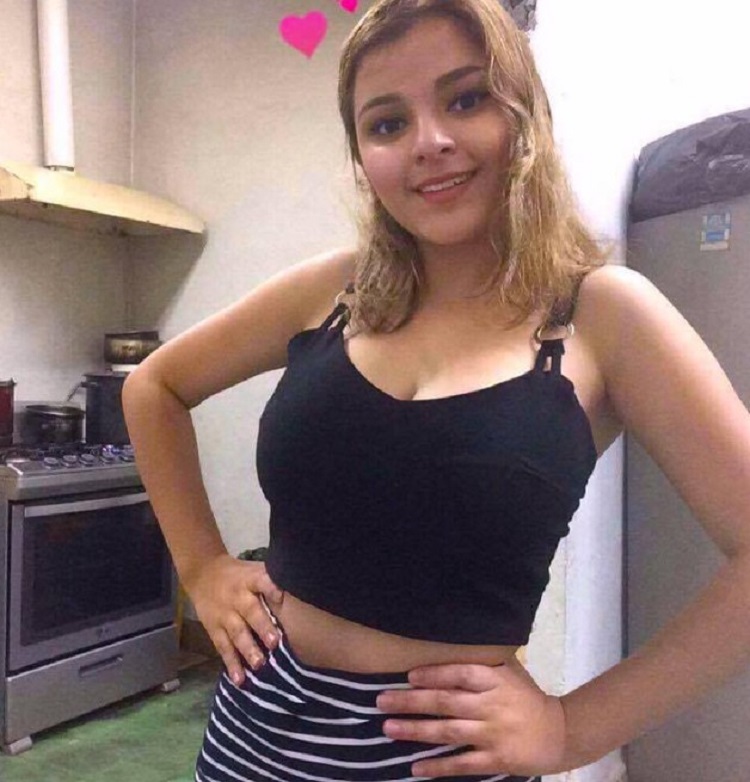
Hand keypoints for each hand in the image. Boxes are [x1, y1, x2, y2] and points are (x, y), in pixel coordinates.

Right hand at [184, 553, 283, 685]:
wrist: (203, 574)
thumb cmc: (240, 575)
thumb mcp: (255, 570)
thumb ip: (273, 581)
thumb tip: (302, 590)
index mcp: (250, 579)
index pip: (261, 580)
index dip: (271, 588)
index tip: (281, 596)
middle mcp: (238, 597)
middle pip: (250, 611)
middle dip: (262, 627)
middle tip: (274, 643)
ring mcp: (225, 615)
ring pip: (237, 633)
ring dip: (248, 650)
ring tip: (259, 664)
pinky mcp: (214, 629)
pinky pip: (223, 648)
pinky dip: (231, 664)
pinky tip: (239, 680)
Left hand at [376, 657, 565, 777]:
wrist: (559, 732)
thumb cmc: (525, 697)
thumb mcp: (509, 671)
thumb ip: (481, 664)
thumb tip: (444, 645)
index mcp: (495, 680)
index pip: (460, 674)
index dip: (434, 674)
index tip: (408, 676)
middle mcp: (492, 705)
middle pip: (447, 702)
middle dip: (412, 702)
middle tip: (381, 701)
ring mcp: (493, 734)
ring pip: (449, 732)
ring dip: (417, 730)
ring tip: (388, 728)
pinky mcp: (496, 760)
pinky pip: (463, 763)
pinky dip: (439, 765)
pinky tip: (416, 767)